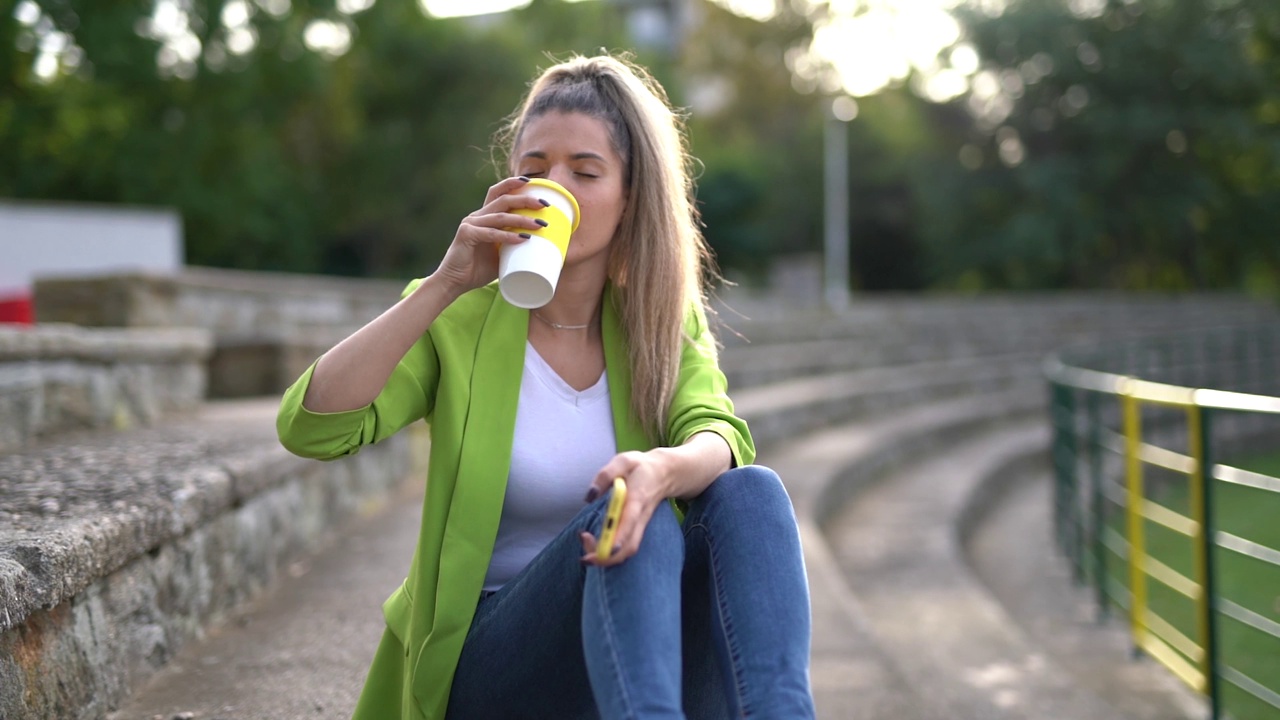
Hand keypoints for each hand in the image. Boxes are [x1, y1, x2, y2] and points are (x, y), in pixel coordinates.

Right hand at [432, 177, 546, 297]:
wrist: (454, 282)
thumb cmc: (478, 269)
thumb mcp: (500, 254)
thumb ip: (513, 246)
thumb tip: (540, 247)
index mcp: (484, 216)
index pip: (497, 193)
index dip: (512, 184)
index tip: (530, 182)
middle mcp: (476, 216)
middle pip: (503, 200)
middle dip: (524, 199)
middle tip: (543, 204)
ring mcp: (470, 224)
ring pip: (500, 216)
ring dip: (521, 219)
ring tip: (539, 224)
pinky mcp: (466, 235)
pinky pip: (491, 233)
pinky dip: (507, 236)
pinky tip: (522, 239)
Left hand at [579, 450, 672, 566]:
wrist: (664, 473)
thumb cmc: (641, 467)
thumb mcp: (624, 461)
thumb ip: (606, 475)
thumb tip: (590, 496)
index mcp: (637, 499)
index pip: (630, 521)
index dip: (618, 537)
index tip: (605, 549)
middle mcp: (640, 517)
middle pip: (629, 546)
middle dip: (607, 557)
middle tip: (585, 556)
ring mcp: (640, 526)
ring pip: (628, 551)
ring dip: (607, 558)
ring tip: (586, 552)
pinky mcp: (636, 530)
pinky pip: (626, 549)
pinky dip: (610, 554)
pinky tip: (595, 548)